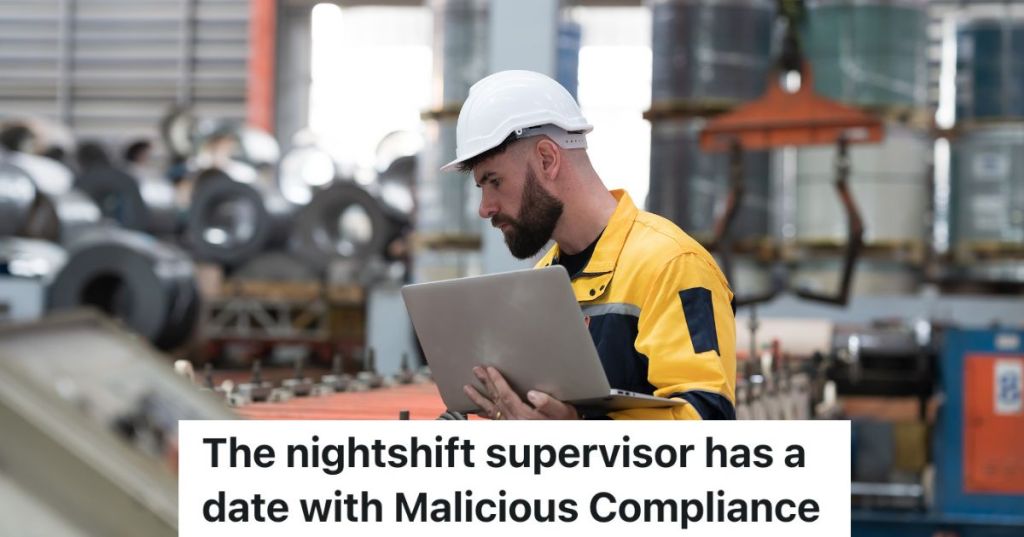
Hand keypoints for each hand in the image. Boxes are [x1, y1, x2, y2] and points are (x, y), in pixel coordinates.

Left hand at [463, 366, 577, 419]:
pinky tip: (478, 411)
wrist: (566, 439)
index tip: (489, 369)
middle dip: (486, 384)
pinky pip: (494, 421)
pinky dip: (484, 414)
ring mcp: (511, 427)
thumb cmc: (565, 422)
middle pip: (496, 400)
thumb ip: (548, 403)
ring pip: (491, 411)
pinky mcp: (512, 430)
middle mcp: (515, 422)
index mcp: (525, 415)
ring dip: (479, 398)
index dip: (497, 381)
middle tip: (476, 370)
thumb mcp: (562, 411)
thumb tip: (533, 394)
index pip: (506, 395)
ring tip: (467, 388)